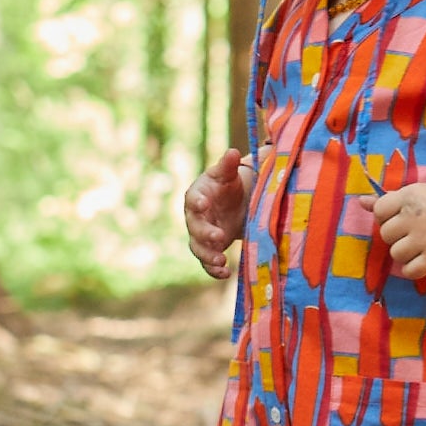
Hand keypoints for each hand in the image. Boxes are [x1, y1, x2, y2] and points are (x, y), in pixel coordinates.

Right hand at [184, 147, 255, 277]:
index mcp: (197, 195)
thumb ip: (228, 166)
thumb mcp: (228, 174)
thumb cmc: (227, 185)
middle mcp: (195, 217)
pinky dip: (214, 270)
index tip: (203, 204)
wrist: (232, 202)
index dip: (197, 202)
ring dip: (208, 256)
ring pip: (198, 248)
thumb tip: (232, 152)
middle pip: (194, 227)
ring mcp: (200, 235)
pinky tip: (226, 273)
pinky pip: (207, 263)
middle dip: (204, 233)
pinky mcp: (209, 249)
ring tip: (222, 261)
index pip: (193, 199)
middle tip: (218, 237)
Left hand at [369, 179, 425, 280]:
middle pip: (386, 234)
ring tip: (419, 245)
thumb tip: (360, 202)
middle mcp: (416, 217)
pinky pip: (409, 271)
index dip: (387, 216)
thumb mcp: (415, 194)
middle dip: (396, 235)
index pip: (380, 211)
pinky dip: (413, 269)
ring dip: (405, 253)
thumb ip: (387, 200)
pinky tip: (422, 259)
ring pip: (396, 254)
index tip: (401, 217)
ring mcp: (425, 238)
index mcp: (410, 197)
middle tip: (413, 232)